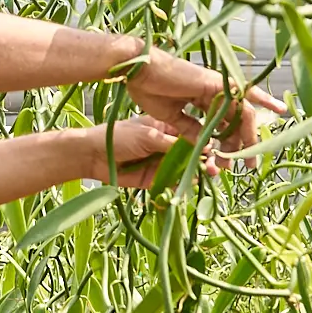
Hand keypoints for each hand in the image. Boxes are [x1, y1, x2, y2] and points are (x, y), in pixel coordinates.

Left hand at [95, 113, 220, 193]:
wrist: (93, 156)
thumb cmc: (118, 137)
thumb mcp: (148, 135)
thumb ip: (172, 143)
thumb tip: (200, 146)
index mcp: (166, 128)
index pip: (192, 133)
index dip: (206, 140)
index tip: (219, 147)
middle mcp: (167, 145)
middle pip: (192, 153)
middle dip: (206, 159)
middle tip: (216, 167)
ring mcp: (161, 162)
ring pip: (185, 169)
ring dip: (197, 172)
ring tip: (209, 175)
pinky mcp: (154, 179)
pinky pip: (172, 183)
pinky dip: (181, 185)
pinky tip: (191, 184)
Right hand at [127, 47, 284, 156]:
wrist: (138, 72)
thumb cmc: (148, 90)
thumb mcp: (172, 117)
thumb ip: (190, 130)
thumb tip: (205, 147)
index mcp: (201, 99)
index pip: (223, 123)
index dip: (228, 143)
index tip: (228, 163)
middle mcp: (213, 93)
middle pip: (235, 121)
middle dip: (241, 145)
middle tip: (245, 167)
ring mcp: (216, 87)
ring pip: (241, 114)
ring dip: (247, 137)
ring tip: (250, 158)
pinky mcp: (216, 83)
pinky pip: (243, 94)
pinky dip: (261, 99)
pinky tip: (277, 109)